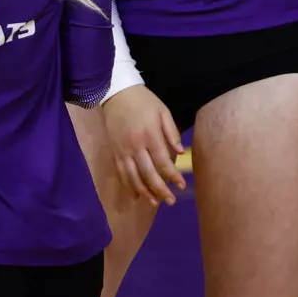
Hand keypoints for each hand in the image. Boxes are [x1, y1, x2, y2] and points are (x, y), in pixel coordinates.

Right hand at [102, 86, 187, 206]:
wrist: (116, 94)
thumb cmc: (143, 101)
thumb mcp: (162, 111)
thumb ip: (171, 132)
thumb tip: (181, 153)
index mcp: (150, 135)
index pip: (163, 161)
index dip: (173, 176)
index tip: (182, 185)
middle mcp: (136, 146)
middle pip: (148, 173)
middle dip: (160, 189)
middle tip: (170, 201)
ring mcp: (123, 150)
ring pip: (133, 177)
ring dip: (145, 191)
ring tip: (155, 203)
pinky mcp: (115, 152)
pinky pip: (121, 173)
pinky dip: (128, 185)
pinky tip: (136, 195)